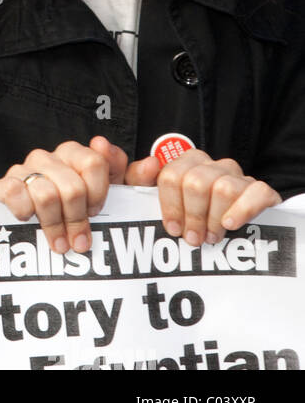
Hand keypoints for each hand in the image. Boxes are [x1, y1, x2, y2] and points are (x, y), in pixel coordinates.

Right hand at [0, 136, 128, 253]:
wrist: (26, 223)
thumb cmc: (74, 210)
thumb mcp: (107, 198)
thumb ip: (132, 182)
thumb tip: (152, 164)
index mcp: (75, 155)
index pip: (95, 160)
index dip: (100, 191)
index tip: (98, 211)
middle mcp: (49, 158)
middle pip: (72, 185)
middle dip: (78, 219)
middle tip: (81, 242)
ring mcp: (24, 170)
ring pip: (46, 193)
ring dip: (55, 225)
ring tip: (59, 245)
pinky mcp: (2, 185)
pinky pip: (15, 193)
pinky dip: (24, 211)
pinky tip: (27, 221)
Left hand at [125, 148, 279, 243]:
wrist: (230, 229)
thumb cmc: (187, 213)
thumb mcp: (154, 198)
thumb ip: (140, 179)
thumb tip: (150, 164)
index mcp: (186, 163)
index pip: (171, 175)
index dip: (170, 205)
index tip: (172, 229)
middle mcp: (212, 166)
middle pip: (196, 182)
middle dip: (192, 215)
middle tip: (193, 239)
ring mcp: (238, 176)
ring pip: (224, 188)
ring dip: (214, 218)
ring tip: (211, 237)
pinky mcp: (261, 191)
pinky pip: (256, 192)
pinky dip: (243, 209)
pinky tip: (231, 224)